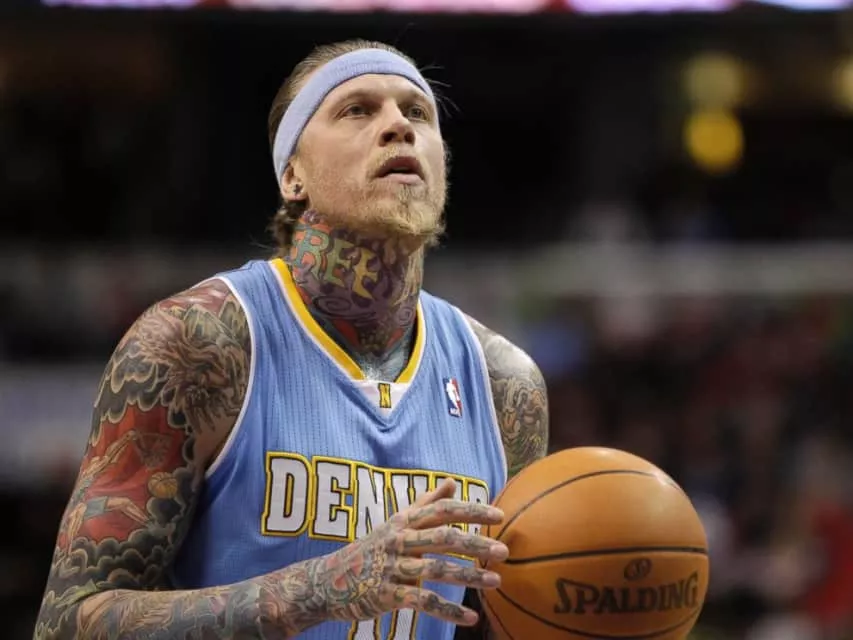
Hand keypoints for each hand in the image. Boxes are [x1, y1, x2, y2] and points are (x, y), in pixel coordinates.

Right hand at [317, 478, 507, 626]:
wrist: (330, 580)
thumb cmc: (372, 548)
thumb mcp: (397, 522)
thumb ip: (426, 503)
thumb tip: (453, 481)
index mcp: (404, 522)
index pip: (441, 510)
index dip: (470, 510)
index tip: (499, 514)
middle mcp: (399, 540)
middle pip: (442, 538)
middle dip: (475, 544)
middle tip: (503, 551)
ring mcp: (392, 568)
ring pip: (436, 570)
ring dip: (469, 576)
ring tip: (496, 582)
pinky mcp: (387, 594)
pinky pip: (422, 602)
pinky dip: (448, 610)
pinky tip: (471, 618)